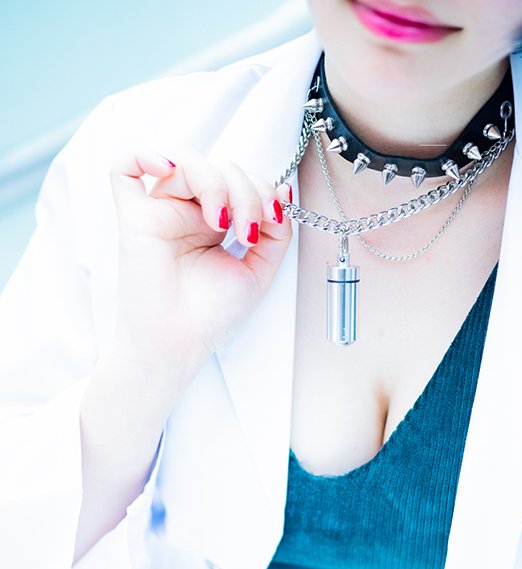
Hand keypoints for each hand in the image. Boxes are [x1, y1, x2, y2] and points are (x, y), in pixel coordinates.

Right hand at [109, 148, 292, 375]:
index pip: (241, 180)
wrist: (180, 344)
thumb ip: (277, 231)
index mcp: (216, 223)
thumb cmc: (212, 315)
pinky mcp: (134, 218)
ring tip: (220, 222)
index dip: (261, 188)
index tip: (273, 218)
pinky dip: (142, 155)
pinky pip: (123, 169)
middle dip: (244, 190)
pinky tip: (165, 168)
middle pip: (219, 166)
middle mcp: (188, 213)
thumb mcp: (260, 270)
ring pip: (186, 161)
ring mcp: (160, 212)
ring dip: (214, 182)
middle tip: (247, 229)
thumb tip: (283, 191)